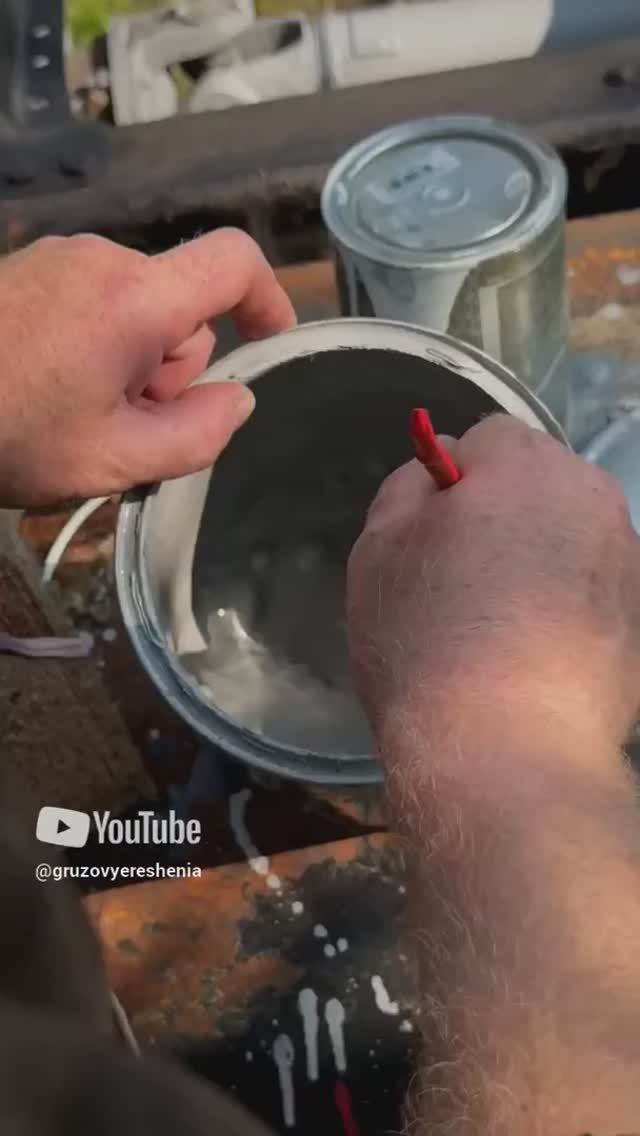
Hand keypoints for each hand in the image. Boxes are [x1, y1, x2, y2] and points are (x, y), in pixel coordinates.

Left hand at [0, 229, 294, 505]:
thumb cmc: (9, 434)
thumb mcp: (114, 459)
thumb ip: (197, 434)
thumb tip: (236, 399)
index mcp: (135, 298)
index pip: (233, 260)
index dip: (269, 297)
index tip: (271, 341)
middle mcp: (102, 258)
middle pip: (182, 304)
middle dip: (173, 369)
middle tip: (126, 426)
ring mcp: (59, 258)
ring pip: (139, 308)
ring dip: (133, 361)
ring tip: (79, 413)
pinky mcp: (28, 269)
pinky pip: (95, 300)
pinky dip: (98, 344)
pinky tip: (52, 388)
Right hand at [347, 415, 639, 749]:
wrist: (504, 751)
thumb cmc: (427, 640)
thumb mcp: (377, 552)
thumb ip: (407, 489)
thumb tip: (436, 476)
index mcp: (529, 466)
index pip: (487, 439)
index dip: (452, 483)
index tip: (431, 538)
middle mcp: (595, 499)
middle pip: (539, 484)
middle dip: (504, 515)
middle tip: (462, 581)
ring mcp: (629, 562)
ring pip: (570, 537)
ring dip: (539, 560)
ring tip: (501, 629)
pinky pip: (592, 592)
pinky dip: (567, 609)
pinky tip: (536, 661)